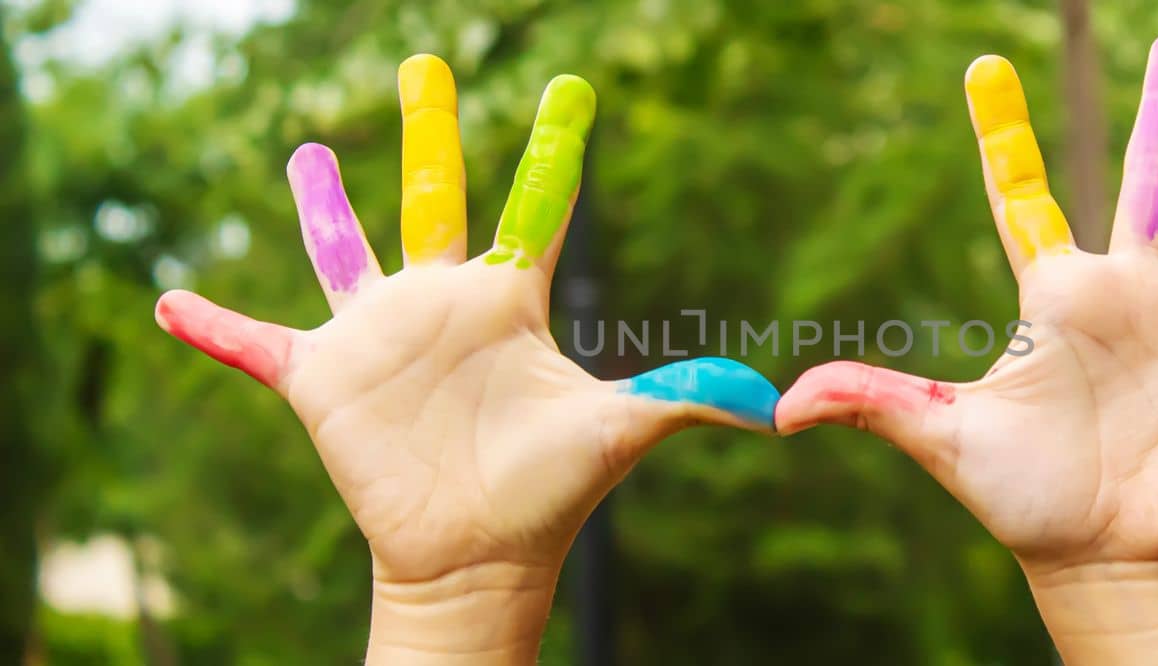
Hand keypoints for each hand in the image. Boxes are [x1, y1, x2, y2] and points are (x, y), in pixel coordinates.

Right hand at [156, 55, 776, 662]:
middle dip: (430, 131)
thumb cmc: (550, 490)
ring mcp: (380, 336)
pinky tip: (167, 304)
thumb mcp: (619, 431)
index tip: (574, 89)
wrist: (480, 553)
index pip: (538, 206)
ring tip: (307, 148)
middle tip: (424, 63)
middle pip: (436, 195)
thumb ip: (684, 397)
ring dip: (322, 202)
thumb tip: (773, 405)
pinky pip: (256, 346)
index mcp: (511, 300)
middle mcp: (443, 302)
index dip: (556, 149)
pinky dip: (213, 328)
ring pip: (343, 248)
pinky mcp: (324, 379)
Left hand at [776, 33, 1157, 661]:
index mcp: (1055, 293)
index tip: (982, 65)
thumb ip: (872, 404)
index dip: (1000, 132)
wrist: (1095, 552)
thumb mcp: (942, 439)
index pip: (1021, 193)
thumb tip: (782, 407)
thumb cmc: (1019, 495)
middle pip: (1151, 183)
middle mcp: (1132, 292)